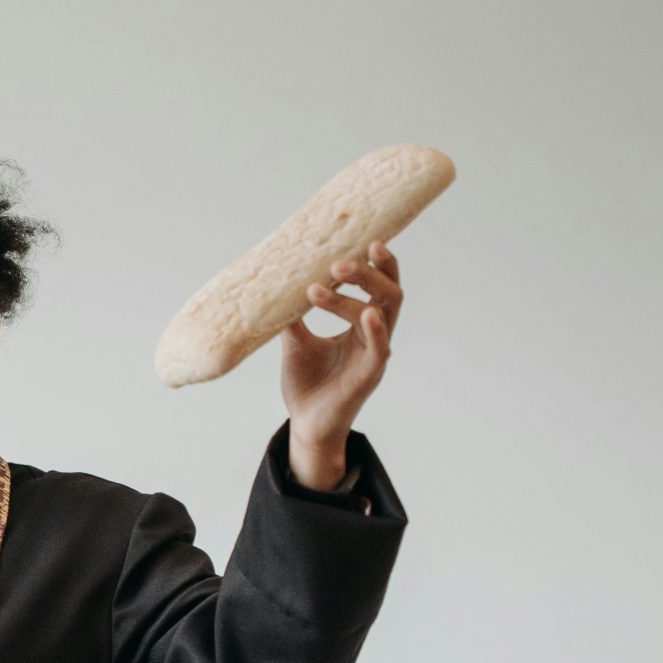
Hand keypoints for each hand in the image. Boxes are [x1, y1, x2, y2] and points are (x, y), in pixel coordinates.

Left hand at [279, 239, 403, 487]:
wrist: (304, 424)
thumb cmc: (306, 384)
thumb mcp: (294, 341)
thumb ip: (292, 314)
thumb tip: (276, 284)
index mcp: (360, 325)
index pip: (378, 286)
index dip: (377, 262)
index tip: (363, 238)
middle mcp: (372, 335)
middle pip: (386, 291)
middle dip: (367, 271)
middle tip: (338, 259)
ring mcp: (374, 354)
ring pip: (384, 311)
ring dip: (361, 290)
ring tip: (335, 274)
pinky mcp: (369, 376)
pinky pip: (380, 349)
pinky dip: (376, 330)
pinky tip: (367, 314)